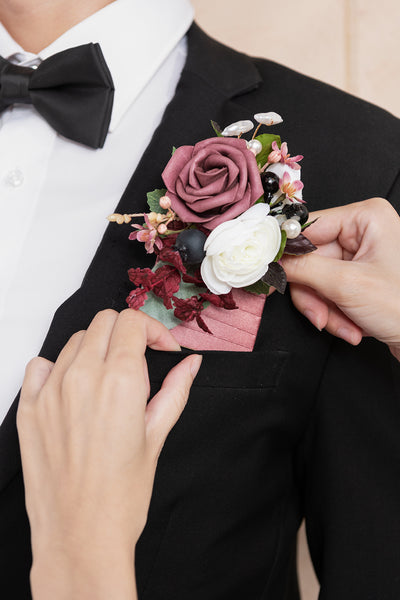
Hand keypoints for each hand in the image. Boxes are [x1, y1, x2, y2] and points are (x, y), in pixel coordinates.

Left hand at [17, 309, 201, 599]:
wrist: (80, 535)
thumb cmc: (122, 495)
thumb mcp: (157, 437)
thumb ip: (175, 390)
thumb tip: (191, 364)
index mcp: (119, 381)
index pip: (132, 322)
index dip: (154, 331)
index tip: (161, 350)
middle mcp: (82, 377)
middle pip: (104, 322)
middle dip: (128, 333)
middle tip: (139, 360)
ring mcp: (51, 390)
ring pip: (75, 340)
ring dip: (97, 348)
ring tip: (109, 380)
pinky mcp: (29, 407)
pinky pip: (40, 365)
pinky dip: (59, 365)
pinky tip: (74, 387)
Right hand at [281, 198, 399, 359]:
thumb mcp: (347, 285)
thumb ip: (302, 269)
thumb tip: (272, 261)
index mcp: (366, 218)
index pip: (308, 228)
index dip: (288, 253)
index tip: (271, 272)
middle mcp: (364, 232)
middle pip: (310, 260)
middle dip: (315, 295)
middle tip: (320, 314)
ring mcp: (362, 257)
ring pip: (317, 281)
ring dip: (325, 309)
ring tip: (345, 325)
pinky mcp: (360, 279)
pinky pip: (329, 293)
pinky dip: (336, 314)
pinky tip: (353, 326)